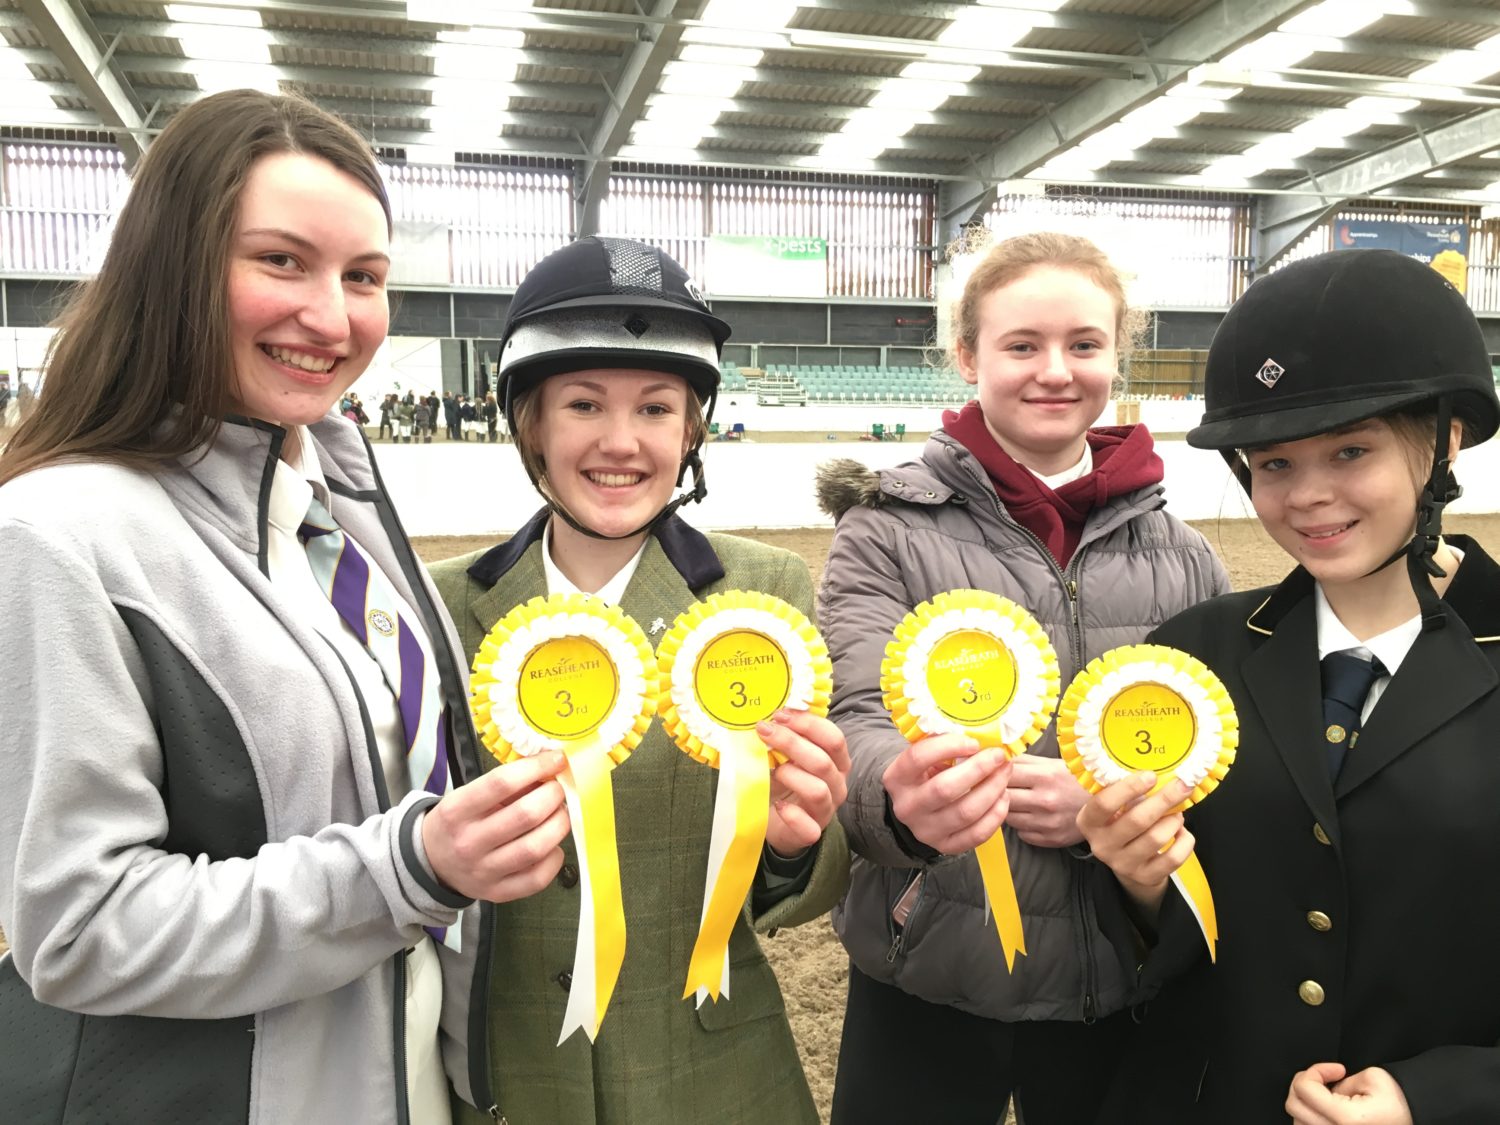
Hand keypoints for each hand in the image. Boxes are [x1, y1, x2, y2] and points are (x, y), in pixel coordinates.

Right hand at [421, 752, 570, 902]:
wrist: (431, 864)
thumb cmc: (458, 822)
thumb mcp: (467, 796)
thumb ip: (506, 785)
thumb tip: (549, 769)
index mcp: (456, 810)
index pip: (501, 782)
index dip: (536, 767)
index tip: (556, 759)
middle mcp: (468, 842)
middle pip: (525, 814)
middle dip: (553, 796)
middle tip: (559, 790)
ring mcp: (483, 872)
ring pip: (535, 847)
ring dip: (559, 825)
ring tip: (560, 814)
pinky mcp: (498, 893)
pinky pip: (538, 878)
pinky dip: (554, 858)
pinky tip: (552, 845)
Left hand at [758, 710, 851, 854]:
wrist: (776, 821)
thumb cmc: (784, 783)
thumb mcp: (787, 756)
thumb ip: (785, 737)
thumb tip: (768, 715)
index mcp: (836, 761)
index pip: (834, 738)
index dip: (808, 724)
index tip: (780, 715)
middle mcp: (836, 784)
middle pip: (823, 761)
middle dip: (791, 742)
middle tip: (765, 731)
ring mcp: (827, 810)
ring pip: (818, 790)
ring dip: (791, 776)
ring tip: (774, 771)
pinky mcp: (812, 832)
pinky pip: (808, 827)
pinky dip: (791, 815)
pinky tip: (778, 806)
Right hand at [882, 733, 1011, 854]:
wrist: (915, 811)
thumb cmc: (924, 776)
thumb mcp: (923, 758)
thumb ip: (942, 745)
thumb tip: (979, 733)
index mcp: (896, 778)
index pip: (918, 758)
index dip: (948, 746)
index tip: (973, 742)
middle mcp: (907, 807)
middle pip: (945, 789)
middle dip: (978, 769)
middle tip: (998, 756)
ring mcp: (926, 830)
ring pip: (965, 812)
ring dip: (993, 790)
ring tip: (1004, 773)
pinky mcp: (945, 846)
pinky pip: (976, 834)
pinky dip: (996, 814)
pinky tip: (1003, 797)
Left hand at [1005, 753, 1089, 847]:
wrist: (1109, 805)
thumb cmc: (1078, 780)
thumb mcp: (1054, 763)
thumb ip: (1025, 761)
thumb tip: (999, 759)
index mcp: (1046, 776)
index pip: (1006, 774)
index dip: (998, 773)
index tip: (997, 773)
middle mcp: (1045, 800)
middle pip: (1003, 797)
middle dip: (1000, 792)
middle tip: (1004, 789)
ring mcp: (1047, 822)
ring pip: (1008, 818)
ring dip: (1010, 810)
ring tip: (1020, 803)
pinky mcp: (1050, 839)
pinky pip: (1022, 834)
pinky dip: (1022, 826)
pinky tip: (1032, 817)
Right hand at [1074, 772, 1193, 916]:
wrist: (1127, 862)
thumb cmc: (1121, 822)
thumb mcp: (1113, 807)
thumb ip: (1124, 791)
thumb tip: (1157, 769)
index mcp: (1089, 822)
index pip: (1104, 804)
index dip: (1128, 788)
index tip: (1151, 775)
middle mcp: (1102, 846)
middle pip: (1137, 820)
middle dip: (1164, 799)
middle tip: (1181, 785)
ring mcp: (1123, 864)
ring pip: (1157, 837)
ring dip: (1173, 820)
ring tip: (1176, 813)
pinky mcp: (1145, 877)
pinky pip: (1173, 857)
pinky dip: (1184, 841)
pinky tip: (1181, 832)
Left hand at [1286, 1063, 1411, 1124]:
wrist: (1416, 1118)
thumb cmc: (1401, 1102)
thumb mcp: (1371, 1078)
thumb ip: (1338, 1082)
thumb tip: (1323, 1088)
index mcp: (1346, 1119)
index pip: (1304, 1089)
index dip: (1316, 1070)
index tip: (1335, 1069)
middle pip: (1294, 1105)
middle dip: (1306, 1084)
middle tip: (1326, 1078)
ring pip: (1298, 1121)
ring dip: (1306, 1102)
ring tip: (1328, 1094)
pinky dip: (1310, 1117)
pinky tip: (1326, 1108)